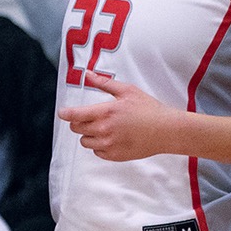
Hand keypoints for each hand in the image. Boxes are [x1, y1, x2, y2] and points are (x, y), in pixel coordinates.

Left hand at [58, 71, 179, 160]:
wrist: (167, 131)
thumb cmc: (150, 110)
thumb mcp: (127, 91)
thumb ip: (104, 83)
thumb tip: (87, 74)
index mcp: (105, 112)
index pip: (74, 115)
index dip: (65, 113)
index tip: (63, 112)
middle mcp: (105, 130)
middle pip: (76, 128)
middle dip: (78, 122)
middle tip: (89, 118)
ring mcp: (110, 145)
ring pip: (85, 142)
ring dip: (88, 135)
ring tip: (102, 128)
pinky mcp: (116, 156)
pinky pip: (97, 153)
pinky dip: (99, 146)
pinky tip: (110, 138)